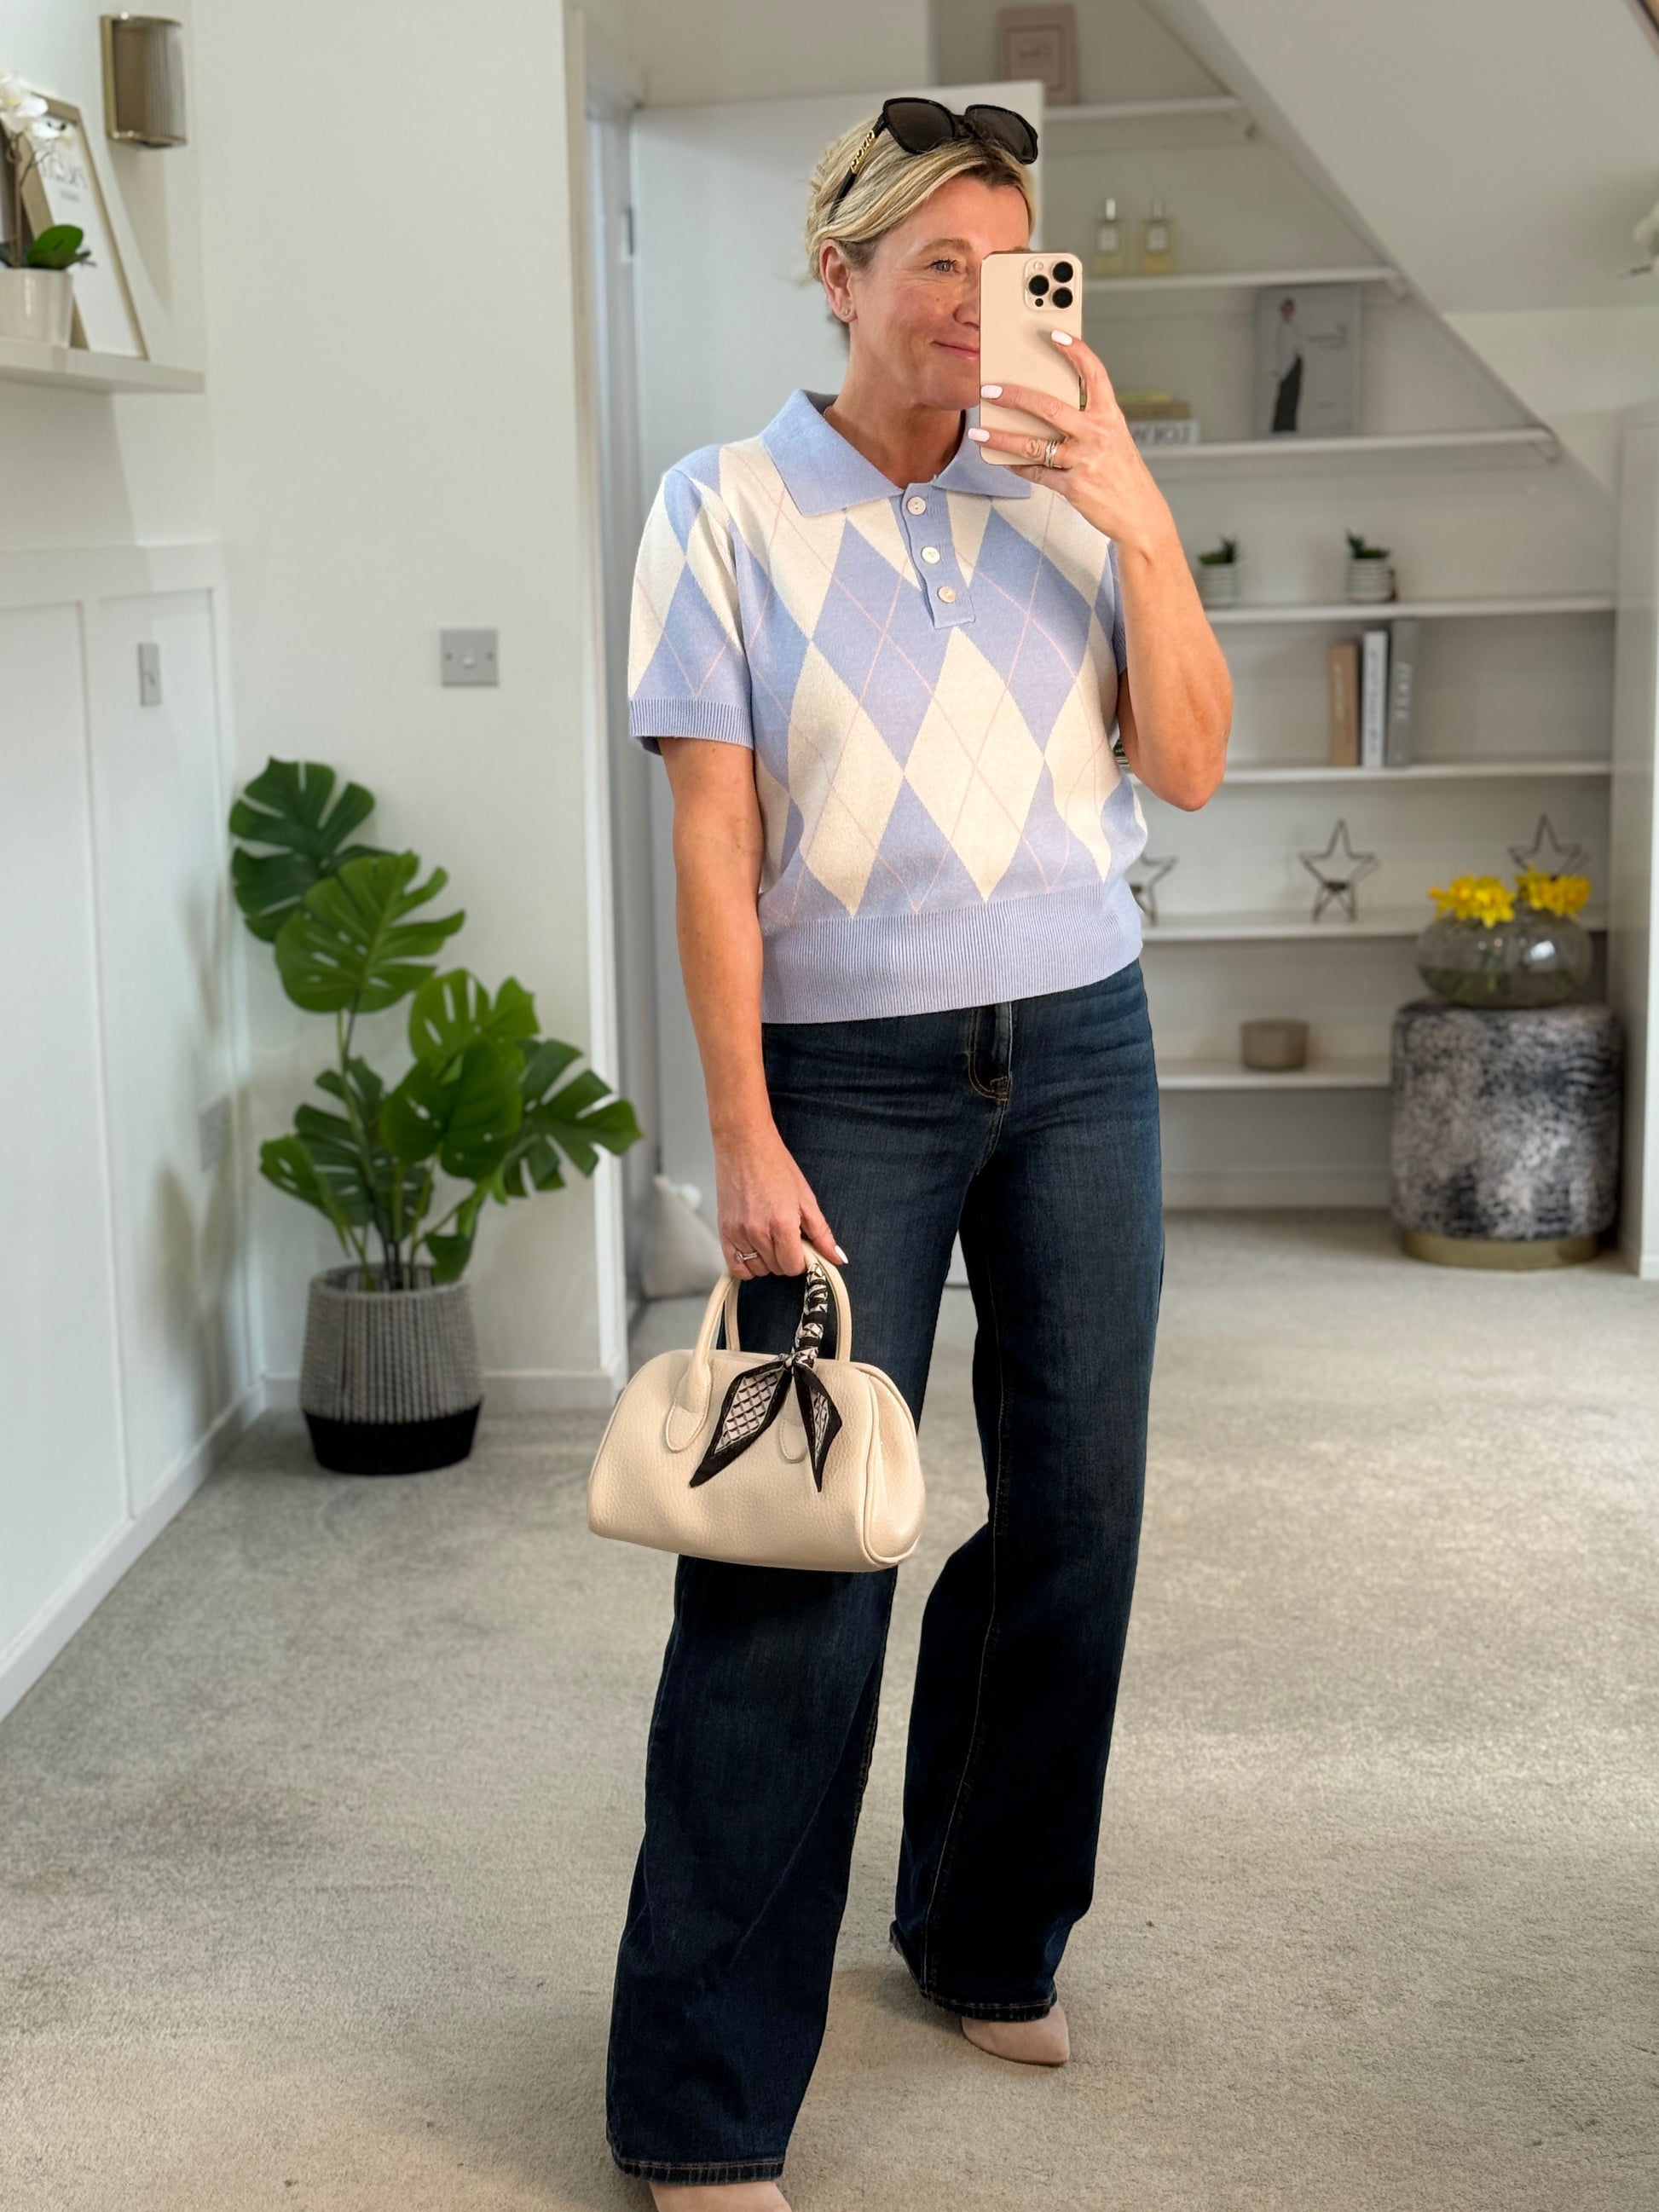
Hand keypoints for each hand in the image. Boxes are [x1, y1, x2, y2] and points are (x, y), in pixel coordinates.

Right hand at [714, 1120, 845, 1278]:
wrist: (745, 1146)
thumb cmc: (775, 1166)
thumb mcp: (806, 1199)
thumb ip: (822, 1233)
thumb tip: (837, 1258)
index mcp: (782, 1224)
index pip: (794, 1266)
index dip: (801, 1260)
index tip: (801, 1248)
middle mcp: (758, 1232)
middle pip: (777, 1268)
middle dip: (785, 1258)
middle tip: (786, 1238)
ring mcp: (738, 1232)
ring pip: (758, 1268)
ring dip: (767, 1261)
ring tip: (770, 1240)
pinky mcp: (724, 1231)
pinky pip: (735, 1266)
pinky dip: (747, 1265)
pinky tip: (755, 1252)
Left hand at [969, 332, 1173, 557]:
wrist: (1140, 516)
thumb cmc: (1124, 476)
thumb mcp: (1114, 440)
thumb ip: (1087, 422)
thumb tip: (1046, 411)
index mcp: (1110, 417)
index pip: (1094, 374)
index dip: (1076, 352)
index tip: (1055, 335)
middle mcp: (1098, 435)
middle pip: (1049, 407)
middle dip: (1015, 396)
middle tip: (990, 390)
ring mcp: (1085, 461)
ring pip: (1034, 444)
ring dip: (1002, 437)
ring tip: (980, 432)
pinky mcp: (1074, 487)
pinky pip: (1037, 473)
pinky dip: (1018, 466)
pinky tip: (1004, 460)